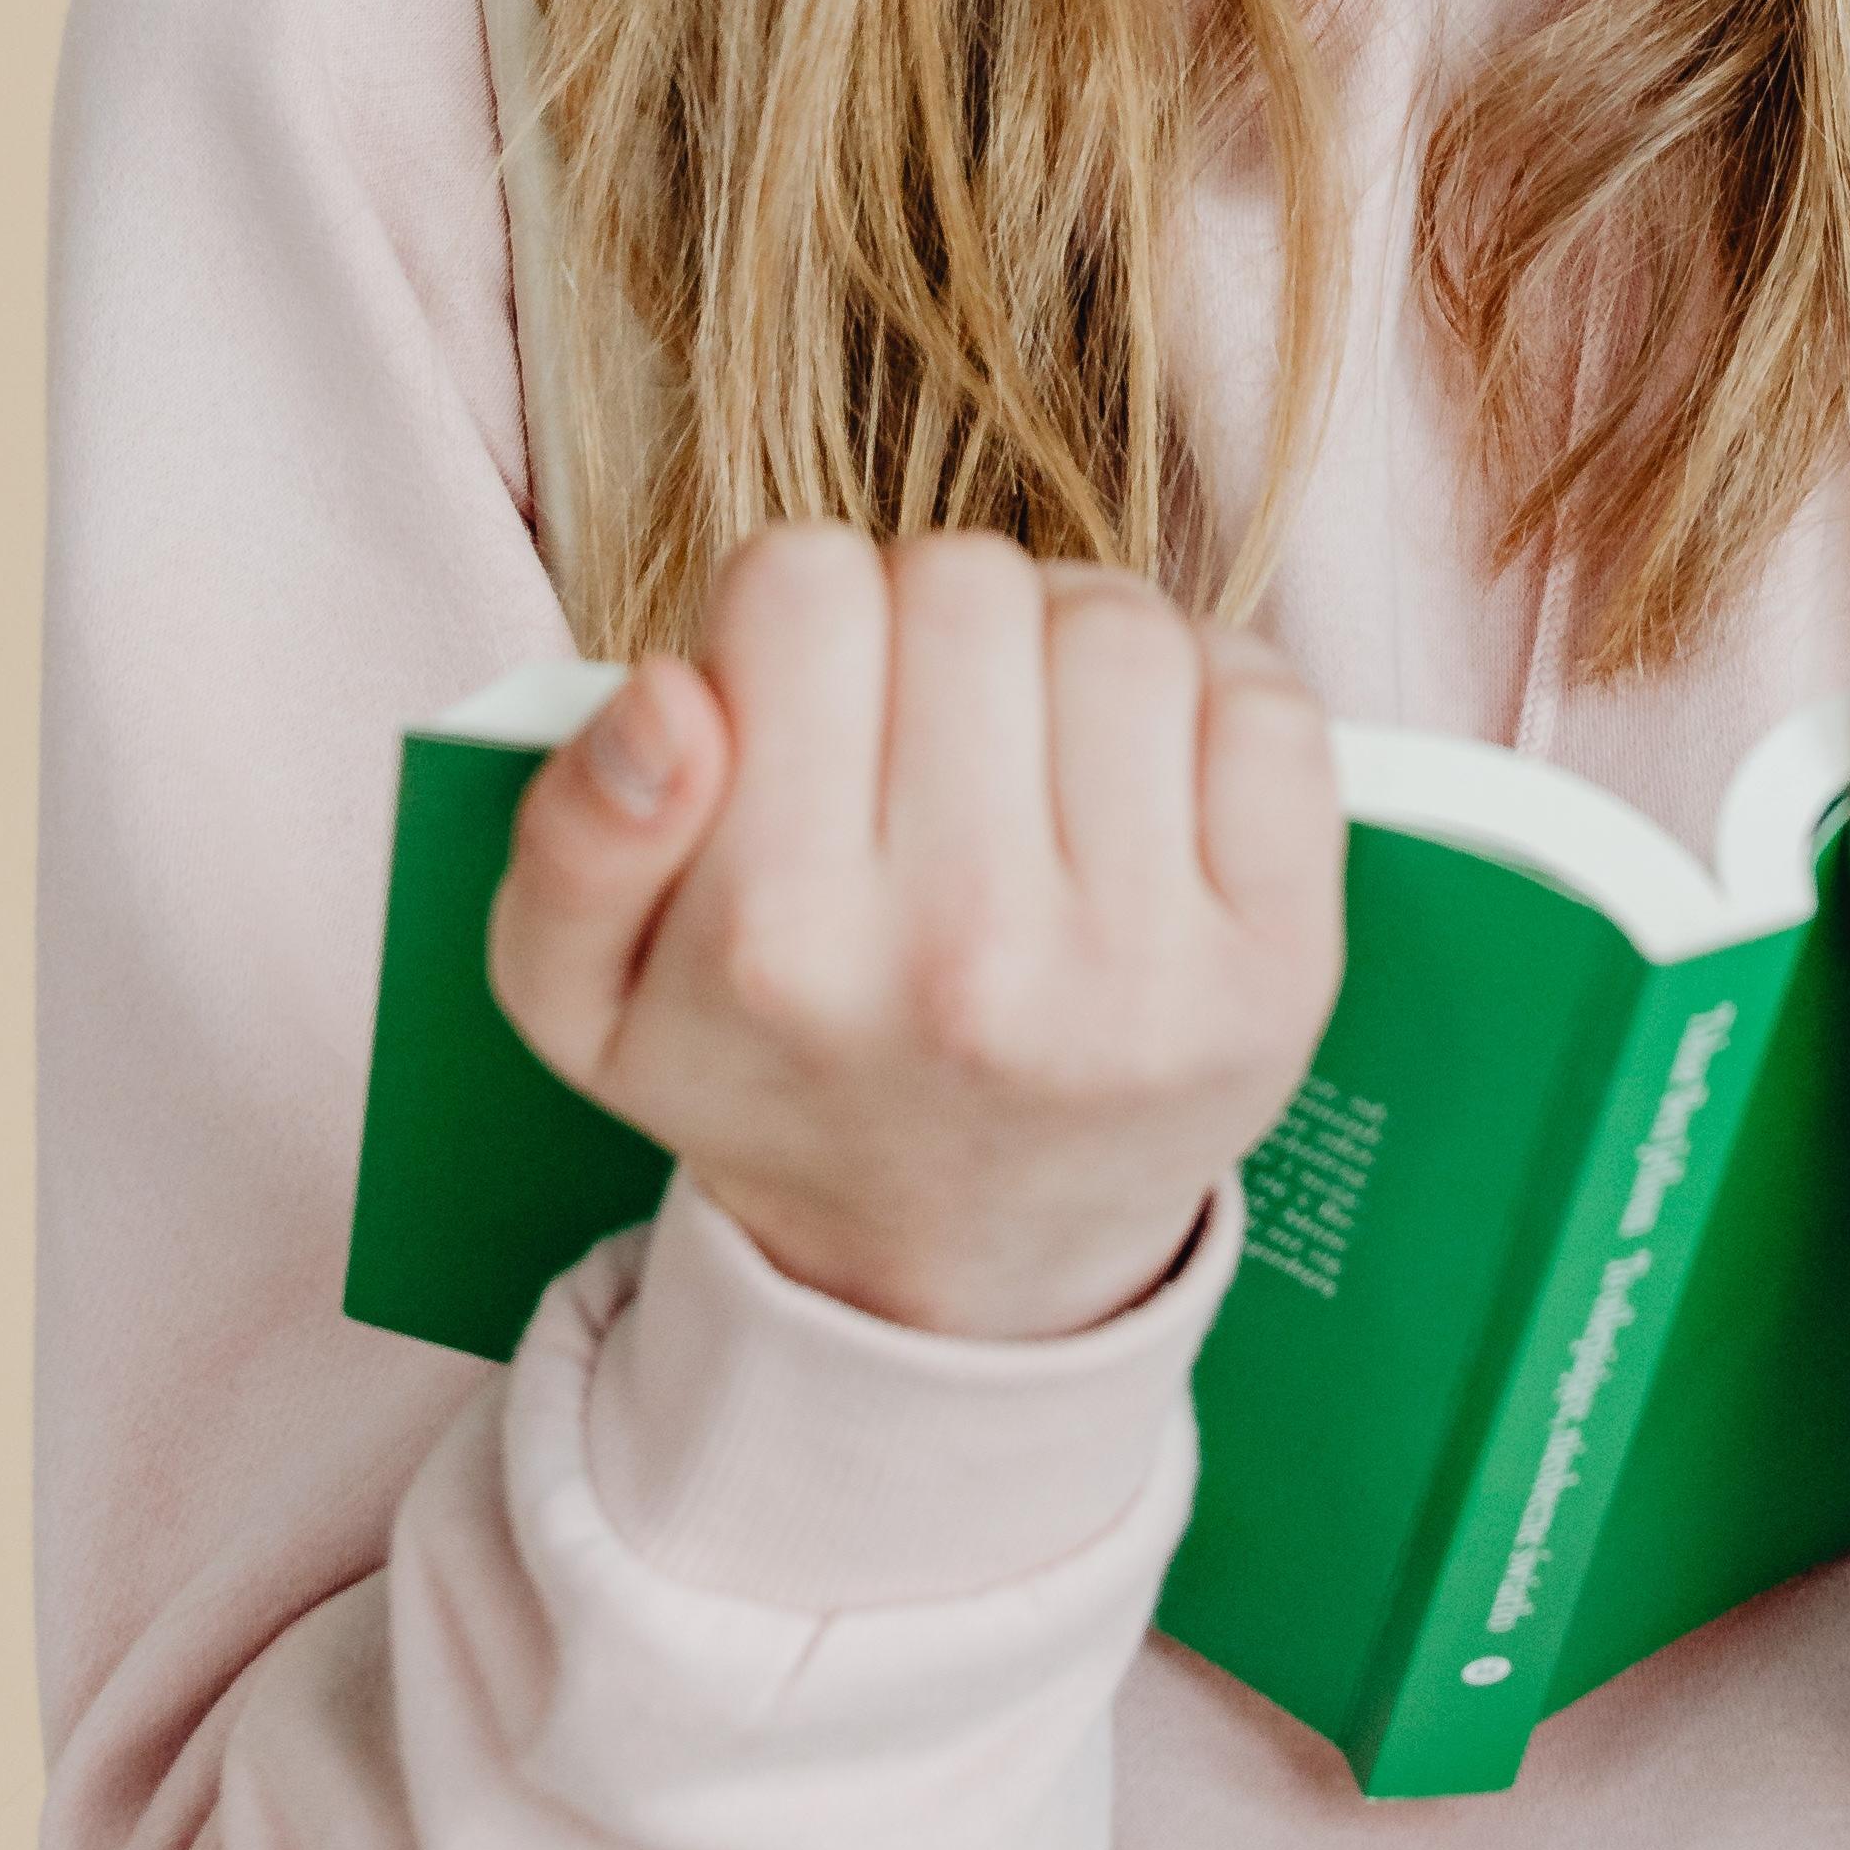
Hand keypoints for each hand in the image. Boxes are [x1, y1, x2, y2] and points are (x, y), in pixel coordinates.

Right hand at [485, 526, 1345, 1340]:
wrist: (956, 1267)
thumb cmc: (776, 1079)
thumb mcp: (585, 997)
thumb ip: (569, 833)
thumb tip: (667, 696)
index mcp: (780, 942)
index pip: (800, 582)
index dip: (794, 619)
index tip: (806, 708)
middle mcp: (965, 956)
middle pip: (966, 583)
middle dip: (935, 626)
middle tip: (925, 732)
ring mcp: (1141, 966)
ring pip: (1119, 624)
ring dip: (1071, 648)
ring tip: (1034, 748)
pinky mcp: (1281, 967)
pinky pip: (1266, 701)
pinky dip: (1213, 699)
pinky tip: (1147, 779)